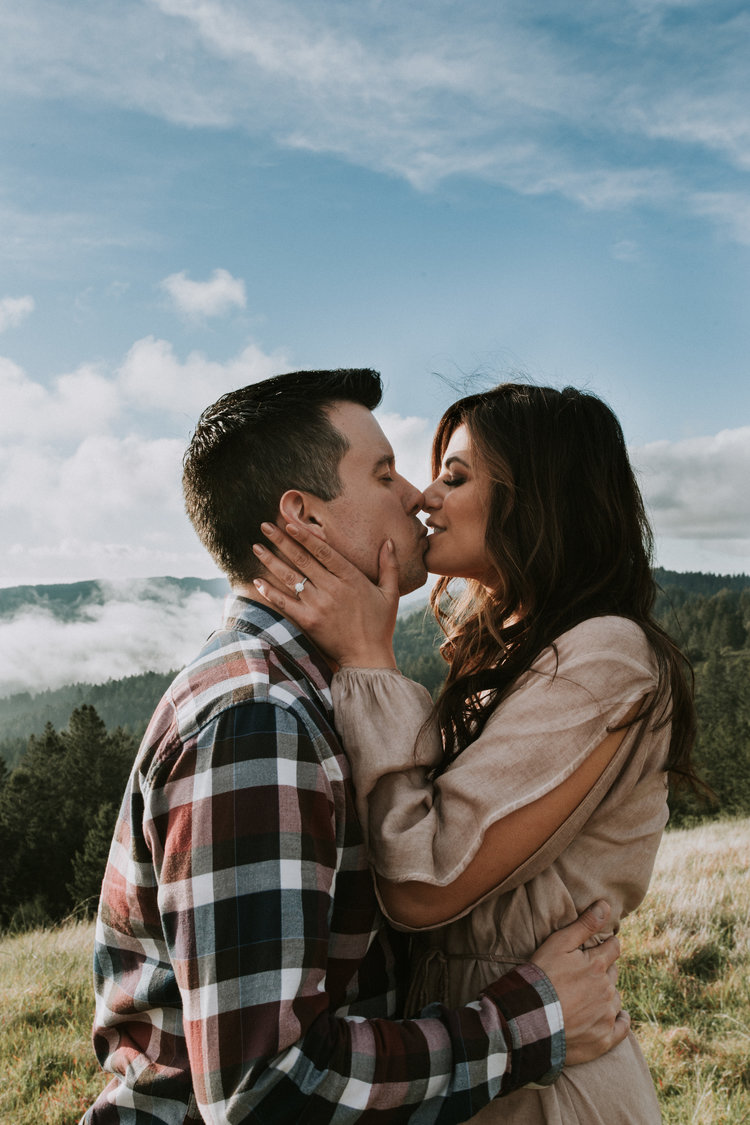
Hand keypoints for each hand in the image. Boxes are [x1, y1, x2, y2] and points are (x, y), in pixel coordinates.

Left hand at [251, 521, 399, 667]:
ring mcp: (318, 605)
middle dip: (281, 540)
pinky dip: (270, 592)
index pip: (323, 550)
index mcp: (351, 577)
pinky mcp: (308, 621)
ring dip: (271, 561)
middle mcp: (332, 588)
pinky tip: (257, 581)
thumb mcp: (390, 593)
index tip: (289, 523)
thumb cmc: (380, 625)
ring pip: (290, 577)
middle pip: (302, 559)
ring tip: (256, 547)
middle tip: (264, 526)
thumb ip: (389, 566)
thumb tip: (389, 542)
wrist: (367, 658)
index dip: (304, 535)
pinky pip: (284, 603)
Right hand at [530, 901, 629, 1065]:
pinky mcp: (603, 1040)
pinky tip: (613, 1017)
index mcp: (597, 966)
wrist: (530, 1021)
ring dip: (606, 994)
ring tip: (588, 996)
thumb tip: (606, 905)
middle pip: (614, 973)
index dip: (606, 945)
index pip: (613, 948)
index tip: (599, 947)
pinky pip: (622, 1027)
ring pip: (615, 998)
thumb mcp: (558, 944)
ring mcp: (606, 1016)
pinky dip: (620, 1020)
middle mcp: (607, 990)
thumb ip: (584, 925)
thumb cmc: (541, 978)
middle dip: (604, 970)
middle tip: (586, 973)